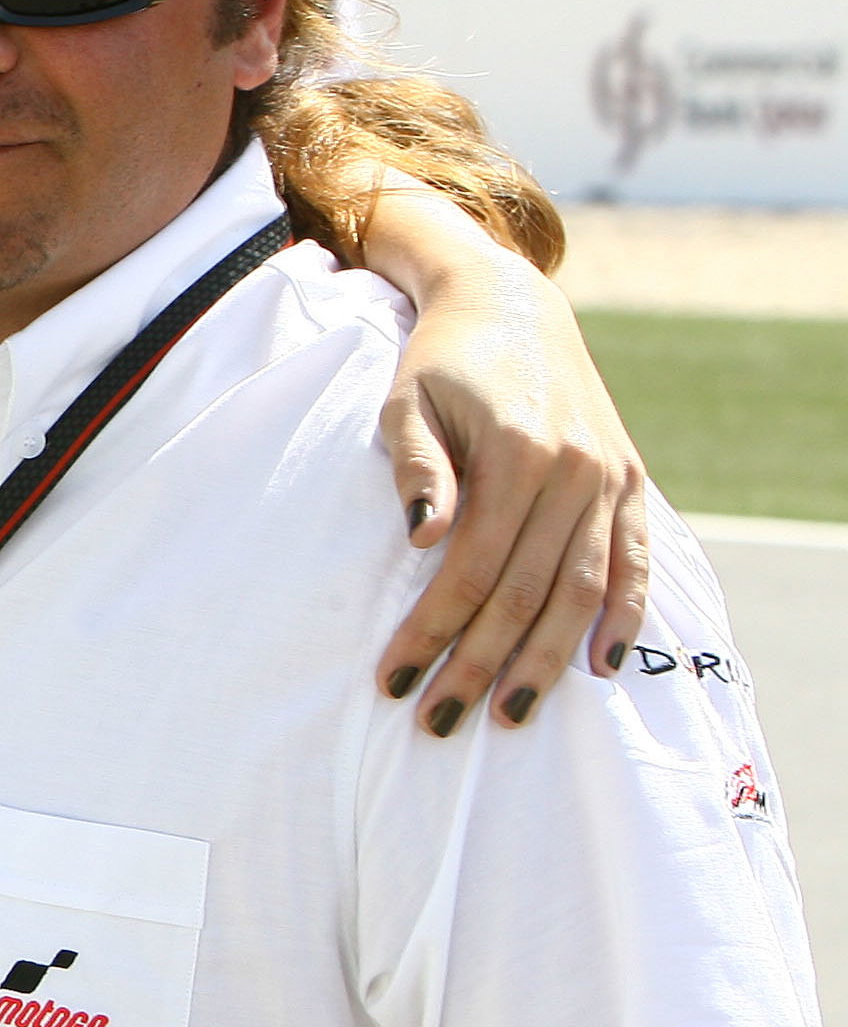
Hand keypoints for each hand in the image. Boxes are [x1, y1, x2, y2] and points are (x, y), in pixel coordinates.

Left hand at [377, 259, 651, 732]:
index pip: (471, 569)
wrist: (509, 304)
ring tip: (510, 716)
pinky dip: (624, 617)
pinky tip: (602, 667)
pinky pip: (635, 562)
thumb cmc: (439, 362)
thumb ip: (416, 467)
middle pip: (527, 593)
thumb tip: (423, 537)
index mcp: (519, 453)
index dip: (432, 631)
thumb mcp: (406, 401)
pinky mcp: (628, 480)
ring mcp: (609, 478)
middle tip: (436, 723)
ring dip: (547, 662)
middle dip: (480, 665)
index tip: (391, 680)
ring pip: (583, 591)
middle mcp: (575, 471)